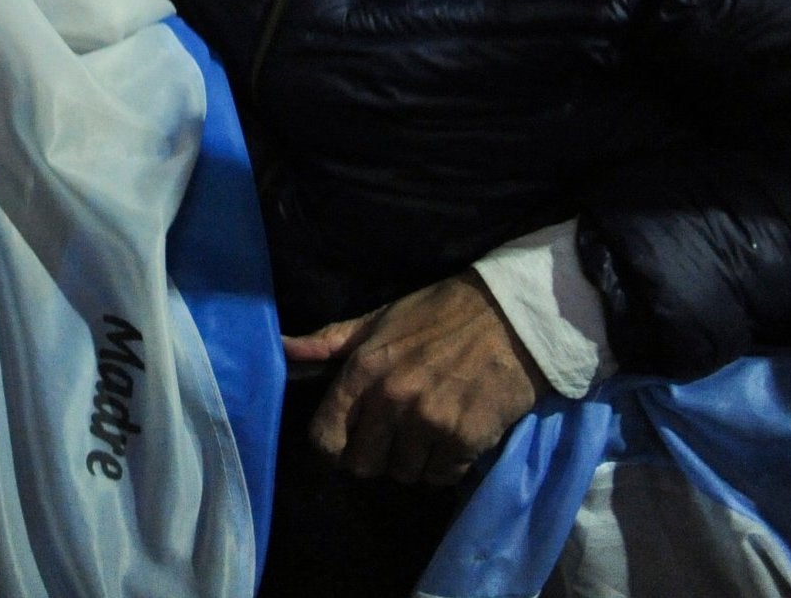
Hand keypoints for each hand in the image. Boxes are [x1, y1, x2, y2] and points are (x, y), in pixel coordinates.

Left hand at [283, 274, 542, 486]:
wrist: (509, 316)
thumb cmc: (437, 314)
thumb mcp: (377, 320)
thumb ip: (328, 341)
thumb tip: (281, 348)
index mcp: (362, 370)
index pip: (325, 437)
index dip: (333, 447)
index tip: (348, 442)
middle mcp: (390, 399)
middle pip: (363, 465)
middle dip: (377, 455)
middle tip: (396, 435)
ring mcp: (428, 421)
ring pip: (404, 474)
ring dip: (415, 460)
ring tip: (430, 430)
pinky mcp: (466, 438)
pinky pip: (441, 476)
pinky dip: (447, 465)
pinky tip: (455, 436)